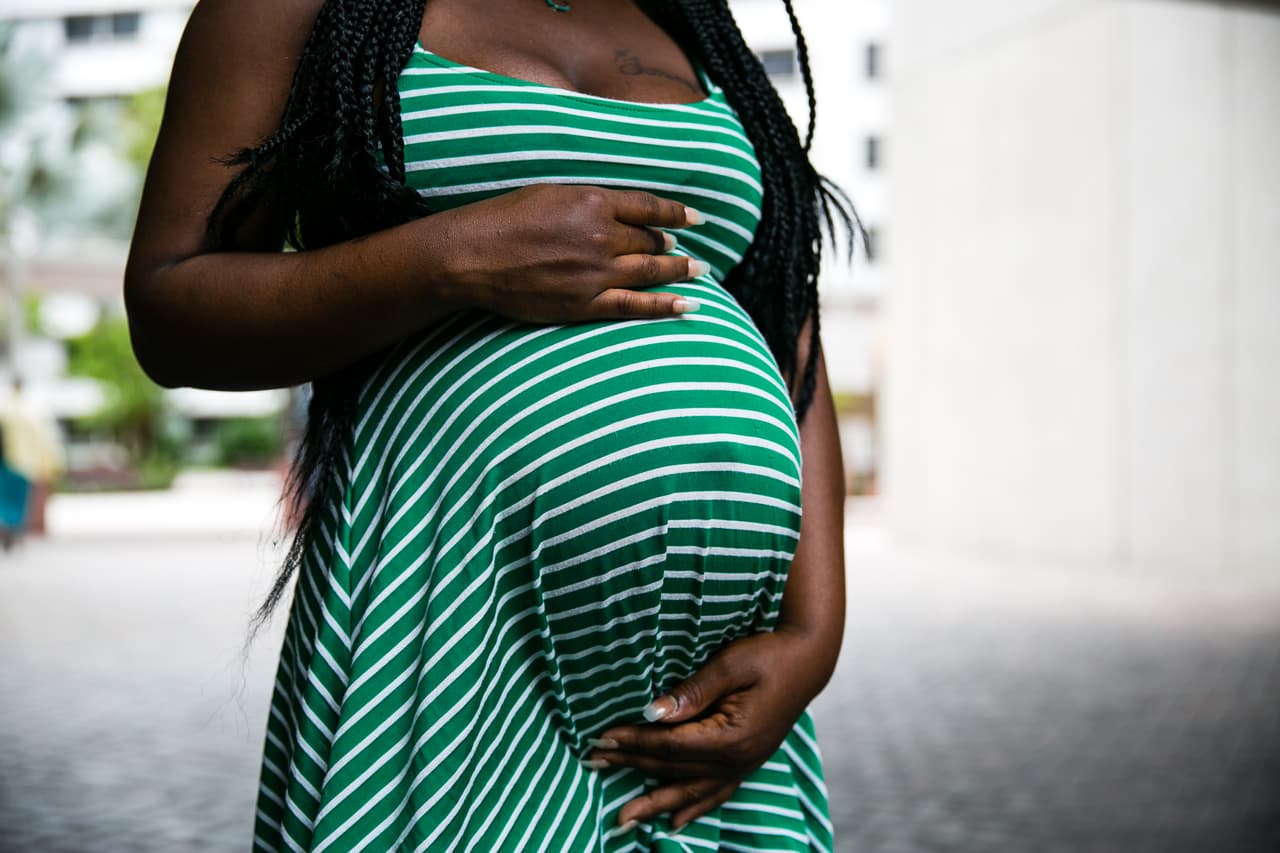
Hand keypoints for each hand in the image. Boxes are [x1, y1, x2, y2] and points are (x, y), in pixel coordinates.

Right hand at [434, 184, 707, 322]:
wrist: (473, 257)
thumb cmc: (504, 220)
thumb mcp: (551, 194)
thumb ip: (589, 201)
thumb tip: (617, 210)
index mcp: (593, 201)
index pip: (648, 207)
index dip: (677, 213)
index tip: (695, 218)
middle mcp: (601, 235)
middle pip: (650, 241)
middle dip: (671, 246)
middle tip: (686, 250)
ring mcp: (596, 272)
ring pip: (650, 271)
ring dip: (680, 271)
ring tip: (699, 272)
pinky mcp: (586, 303)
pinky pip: (635, 305)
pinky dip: (665, 305)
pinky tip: (688, 305)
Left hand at [585, 626, 835, 830]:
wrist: (811, 658)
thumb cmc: (770, 653)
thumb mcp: (731, 663)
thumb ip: (693, 691)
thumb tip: (652, 711)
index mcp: (732, 736)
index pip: (670, 745)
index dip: (633, 742)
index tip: (600, 738)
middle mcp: (738, 760)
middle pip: (674, 769)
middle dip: (631, 766)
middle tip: (592, 764)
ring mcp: (745, 765)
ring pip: (692, 791)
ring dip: (655, 802)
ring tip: (623, 818)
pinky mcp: (749, 761)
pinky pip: (717, 794)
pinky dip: (694, 808)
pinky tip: (675, 822)